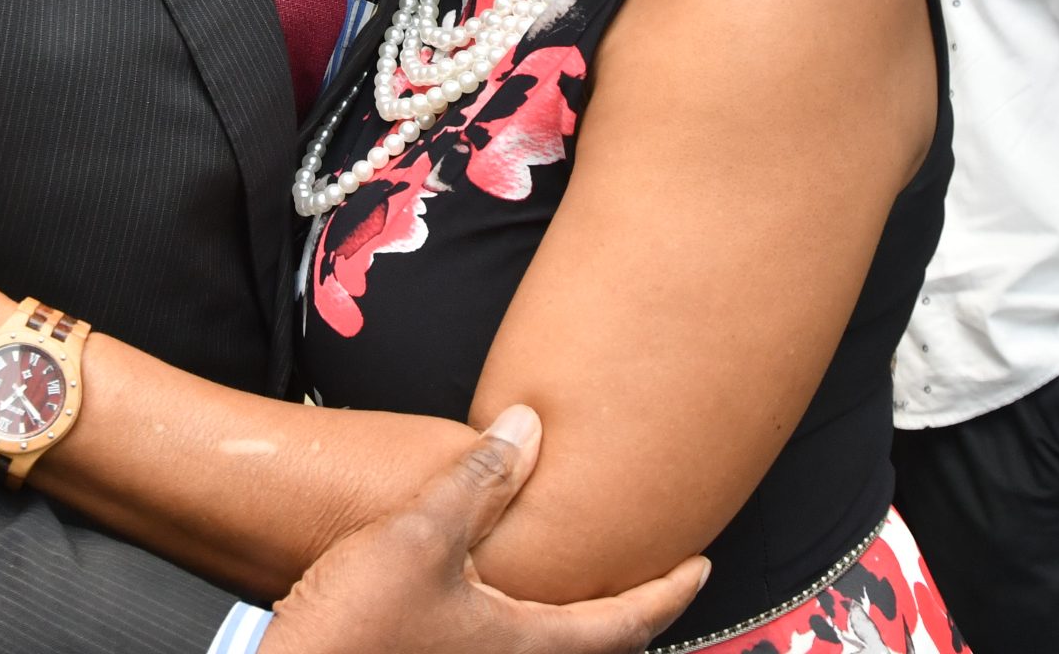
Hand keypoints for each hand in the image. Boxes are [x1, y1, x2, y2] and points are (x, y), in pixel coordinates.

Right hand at [262, 406, 706, 653]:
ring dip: (566, 608)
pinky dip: (519, 610)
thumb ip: (478, 481)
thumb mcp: (418, 536)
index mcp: (524, 646)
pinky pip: (496, 639)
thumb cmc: (355, 628)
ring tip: (575, 561)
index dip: (670, 592)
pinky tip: (491, 576)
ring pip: (537, 643)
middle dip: (622, 606)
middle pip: (588, 643)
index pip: (625, 624)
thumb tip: (531, 427)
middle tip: (647, 563)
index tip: (702, 565)